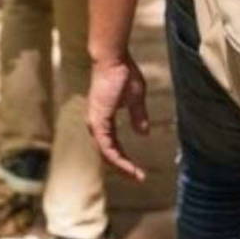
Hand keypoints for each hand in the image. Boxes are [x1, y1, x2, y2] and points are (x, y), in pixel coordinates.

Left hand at [86, 54, 149, 180]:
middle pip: (107, 154)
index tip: (139, 171)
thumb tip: (143, 133)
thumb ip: (138, 116)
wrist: (114, 60)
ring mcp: (96, 123)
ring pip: (106, 154)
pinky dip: (117, 159)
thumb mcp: (136, 99)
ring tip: (136, 176)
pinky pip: (107, 147)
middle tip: (138, 178)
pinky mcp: (98, 121)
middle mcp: (96, 124)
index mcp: (104, 120)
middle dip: (123, 168)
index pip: (112, 146)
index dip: (125, 160)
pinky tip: (128, 167)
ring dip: (121, 167)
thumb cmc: (123, 73)